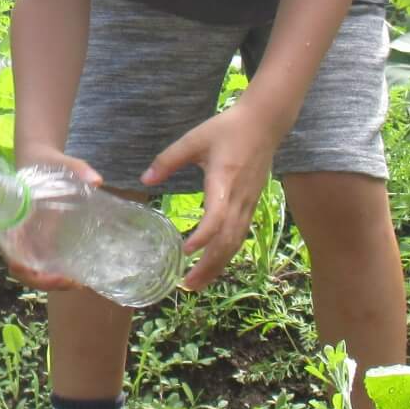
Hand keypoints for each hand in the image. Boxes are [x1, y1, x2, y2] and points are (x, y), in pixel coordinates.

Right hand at [0, 148, 101, 291]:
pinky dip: (56, 274)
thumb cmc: (43, 163)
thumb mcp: (58, 163)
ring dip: (52, 282)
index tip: (50, 273)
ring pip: (32, 272)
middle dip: (46, 282)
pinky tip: (78, 275)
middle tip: (74, 282)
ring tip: (79, 282)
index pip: (13, 255)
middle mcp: (17, 235)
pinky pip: (42, 264)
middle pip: (23, 271)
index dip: (28, 270)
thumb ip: (76, 169)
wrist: (37, 158)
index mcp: (13, 219)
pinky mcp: (39, 240)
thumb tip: (97, 181)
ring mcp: (28, 239)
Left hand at [143, 103, 279, 290]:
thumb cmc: (227, 129)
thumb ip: (168, 160)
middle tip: (186, 285)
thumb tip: (145, 180)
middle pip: (228, 240)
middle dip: (208, 265)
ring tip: (197, 283)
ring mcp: (249, 203)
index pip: (217, 216)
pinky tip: (213, 263)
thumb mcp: (194, 139)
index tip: (186, 250)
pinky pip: (240, 235)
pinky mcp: (251, 204)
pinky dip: (226, 253)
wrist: (264, 124)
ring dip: (217, 265)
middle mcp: (239, 197)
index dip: (203, 236)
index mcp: (224, 180)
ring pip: (236, 242)